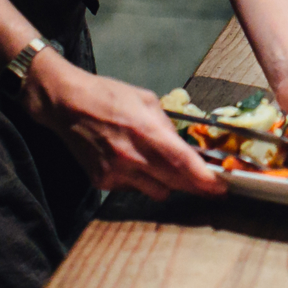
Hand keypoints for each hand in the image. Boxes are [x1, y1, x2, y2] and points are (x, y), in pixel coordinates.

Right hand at [23, 53, 226, 199]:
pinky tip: (136, 164)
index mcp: (146, 132)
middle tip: (209, 185)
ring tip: (169, 170)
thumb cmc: (108, 96)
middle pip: (174, 183)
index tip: (221, 186)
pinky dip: (142, 181)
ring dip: (168, 184)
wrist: (67, 105)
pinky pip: (134, 189)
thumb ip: (166, 125)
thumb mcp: (146, 100)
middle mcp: (132, 158)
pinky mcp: (102, 182)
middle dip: (195, 186)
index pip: (183, 164)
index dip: (204, 179)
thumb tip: (183, 144)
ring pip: (156, 192)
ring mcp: (116, 173)